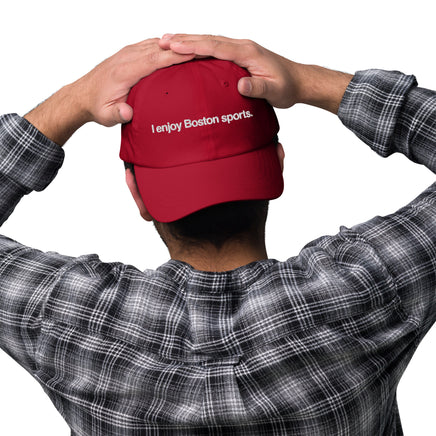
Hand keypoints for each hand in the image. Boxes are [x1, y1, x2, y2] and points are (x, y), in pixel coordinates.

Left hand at [75, 38, 194, 125]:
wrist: (82, 95)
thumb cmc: (97, 105)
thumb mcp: (106, 116)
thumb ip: (117, 114)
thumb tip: (127, 113)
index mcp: (124, 71)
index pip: (154, 59)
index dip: (174, 55)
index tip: (193, 53)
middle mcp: (127, 57)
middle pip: (160, 48)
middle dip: (182, 47)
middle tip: (205, 48)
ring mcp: (129, 52)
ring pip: (157, 44)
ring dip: (177, 45)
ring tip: (199, 47)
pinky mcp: (131, 53)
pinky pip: (152, 45)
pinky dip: (168, 46)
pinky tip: (180, 50)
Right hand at [159, 34, 300, 108]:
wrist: (298, 81)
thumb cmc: (287, 86)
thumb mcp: (275, 91)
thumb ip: (259, 87)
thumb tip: (241, 85)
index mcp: (247, 52)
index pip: (216, 46)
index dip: (194, 45)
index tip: (174, 45)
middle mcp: (242, 46)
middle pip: (209, 39)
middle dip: (184, 39)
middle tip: (162, 40)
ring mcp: (240, 49)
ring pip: (210, 42)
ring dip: (189, 41)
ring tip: (168, 42)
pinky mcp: (239, 55)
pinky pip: (215, 48)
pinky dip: (199, 47)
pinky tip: (188, 51)